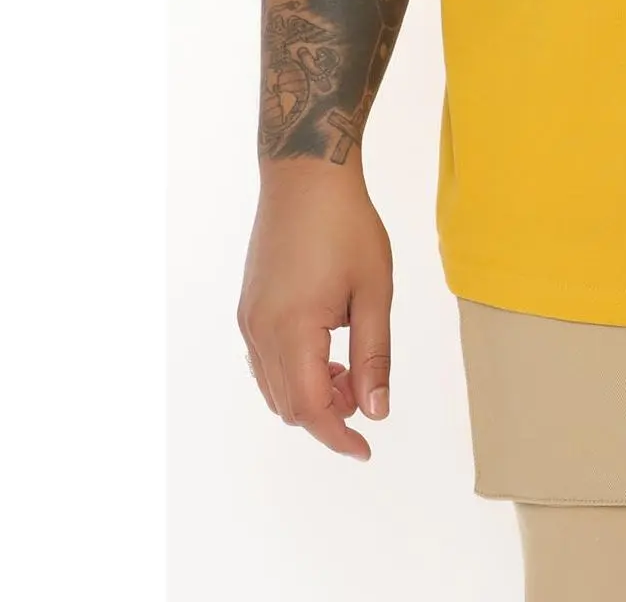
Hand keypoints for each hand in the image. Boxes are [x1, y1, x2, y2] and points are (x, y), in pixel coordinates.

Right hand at [238, 163, 394, 460]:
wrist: (305, 175)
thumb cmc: (347, 225)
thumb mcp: (374, 291)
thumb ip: (374, 356)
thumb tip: (376, 410)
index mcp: (292, 329)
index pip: (310, 409)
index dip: (337, 436)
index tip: (365, 450)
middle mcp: (260, 330)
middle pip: (288, 404)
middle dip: (328, 415)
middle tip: (366, 394)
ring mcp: (249, 319)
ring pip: (274, 386)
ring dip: (310, 394)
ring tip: (349, 369)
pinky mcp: (248, 307)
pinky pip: (265, 361)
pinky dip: (293, 372)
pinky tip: (325, 350)